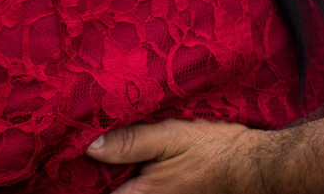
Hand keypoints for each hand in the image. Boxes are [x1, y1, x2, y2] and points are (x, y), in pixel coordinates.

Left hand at [87, 112, 323, 193]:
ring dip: (114, 181)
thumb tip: (89, 148)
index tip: (61, 166)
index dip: (80, 183)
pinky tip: (125, 165)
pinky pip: (141, 192)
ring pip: (127, 193)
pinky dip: (130, 182)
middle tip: (78, 155)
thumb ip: (129, 143)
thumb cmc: (216, 150)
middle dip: (95, 180)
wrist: (261, 167)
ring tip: (98, 159)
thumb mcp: (170, 136)